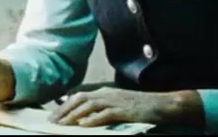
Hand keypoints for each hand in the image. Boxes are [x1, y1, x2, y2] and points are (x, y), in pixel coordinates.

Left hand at [50, 87, 186, 126]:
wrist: (164, 104)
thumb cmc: (142, 107)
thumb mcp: (119, 104)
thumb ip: (103, 108)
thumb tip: (85, 117)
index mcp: (105, 92)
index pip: (80, 96)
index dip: (65, 105)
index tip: (54, 115)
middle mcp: (108, 94)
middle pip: (80, 99)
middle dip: (65, 110)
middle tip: (53, 121)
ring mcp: (116, 101)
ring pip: (90, 106)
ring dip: (74, 115)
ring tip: (63, 124)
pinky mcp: (125, 110)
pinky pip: (106, 114)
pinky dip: (93, 119)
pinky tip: (83, 125)